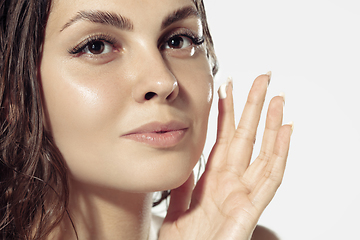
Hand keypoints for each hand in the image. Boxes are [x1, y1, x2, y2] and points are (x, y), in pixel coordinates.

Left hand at [159, 73, 292, 239]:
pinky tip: (286, 131)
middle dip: (253, 107)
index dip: (227, 112)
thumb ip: (185, 185)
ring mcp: (244, 194)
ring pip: (263, 152)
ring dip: (272, 125)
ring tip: (278, 98)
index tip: (228, 87)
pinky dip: (280, 154)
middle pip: (246, 137)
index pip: (224, 137)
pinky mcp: (251, 208)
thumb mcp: (179, 208)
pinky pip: (270, 177)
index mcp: (214, 180)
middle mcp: (232, 182)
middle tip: (261, 79)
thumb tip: (185, 161)